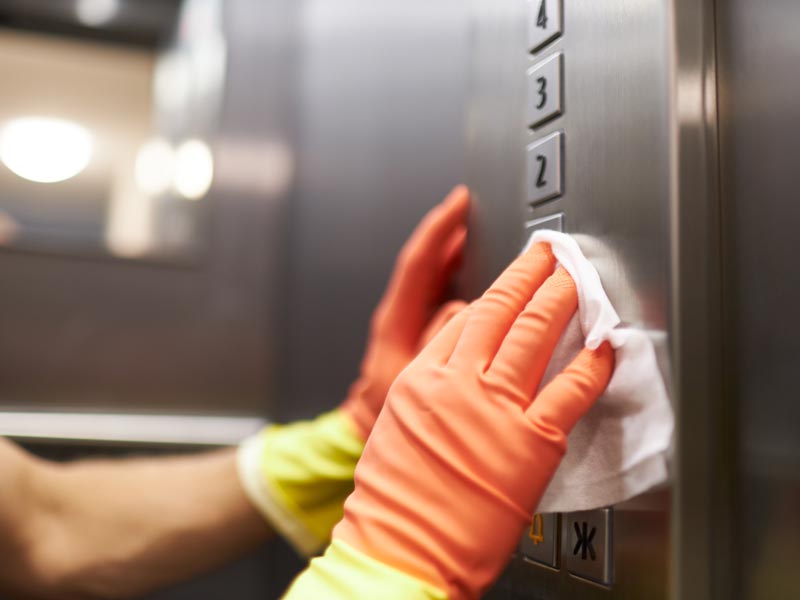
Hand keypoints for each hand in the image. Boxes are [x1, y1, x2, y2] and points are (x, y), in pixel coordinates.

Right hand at [332, 242, 613, 598]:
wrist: (401, 549)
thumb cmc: (394, 502)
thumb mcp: (395, 430)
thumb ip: (426, 391)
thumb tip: (452, 366)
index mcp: (421, 379)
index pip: (463, 321)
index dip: (495, 294)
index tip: (511, 282)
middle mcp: (458, 383)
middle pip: (500, 311)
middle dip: (529, 274)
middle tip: (549, 252)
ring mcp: (495, 409)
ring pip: (533, 335)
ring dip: (560, 299)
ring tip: (577, 277)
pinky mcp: (531, 441)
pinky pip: (569, 390)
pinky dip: (592, 363)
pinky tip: (606, 344)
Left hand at [341, 185, 469, 438]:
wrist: (367, 425)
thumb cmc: (387, 407)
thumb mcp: (412, 377)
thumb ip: (436, 341)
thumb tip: (464, 307)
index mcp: (396, 319)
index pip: (418, 263)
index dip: (439, 230)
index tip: (459, 204)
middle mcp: (400, 313)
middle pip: (426, 261)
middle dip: (450, 233)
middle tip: (475, 209)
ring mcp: (408, 319)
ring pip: (433, 274)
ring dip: (454, 253)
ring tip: (480, 233)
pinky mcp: (418, 328)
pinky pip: (439, 291)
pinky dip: (457, 275)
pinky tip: (476, 273)